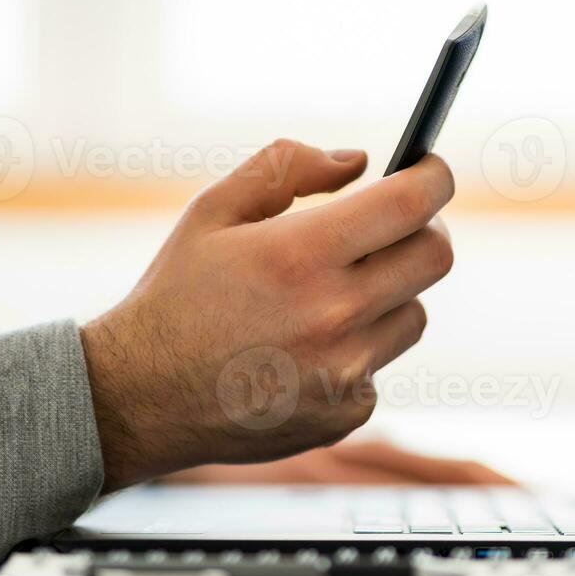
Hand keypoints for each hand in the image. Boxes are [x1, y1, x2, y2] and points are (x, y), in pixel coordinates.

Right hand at [81, 140, 455, 492]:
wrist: (139, 398)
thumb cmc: (176, 295)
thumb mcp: (213, 210)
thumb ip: (286, 167)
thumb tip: (356, 162)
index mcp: (302, 254)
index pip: (413, 205)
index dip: (433, 177)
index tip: (428, 170)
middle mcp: (334, 315)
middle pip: (435, 257)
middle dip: (421, 231)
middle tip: (387, 228)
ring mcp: (344, 372)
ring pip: (412, 313)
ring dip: (387, 295)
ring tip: (325, 298)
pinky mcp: (345, 414)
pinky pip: (380, 366)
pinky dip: (357, 352)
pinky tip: (303, 351)